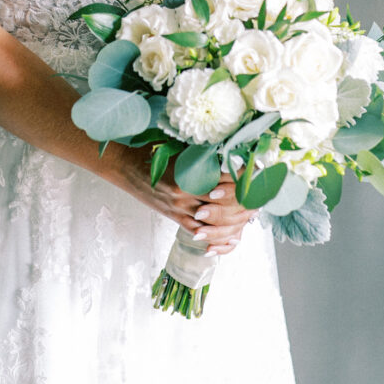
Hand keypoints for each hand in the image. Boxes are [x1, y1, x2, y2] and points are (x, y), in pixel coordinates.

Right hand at [113, 147, 250, 255]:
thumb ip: (202, 155)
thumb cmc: (149, 152)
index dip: (245, 178)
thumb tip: (230, 154)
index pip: (227, 181)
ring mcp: (180, 209)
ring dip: (236, 220)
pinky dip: (218, 235)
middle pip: (227, 205)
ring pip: (217, 223)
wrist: (123, 166)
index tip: (258, 170)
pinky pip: (201, 232)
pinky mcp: (175, 217)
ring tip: (251, 212)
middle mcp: (186, 195)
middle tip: (260, 193)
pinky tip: (231, 232)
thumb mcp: (177, 148)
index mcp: (188, 174)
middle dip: (246, 201)